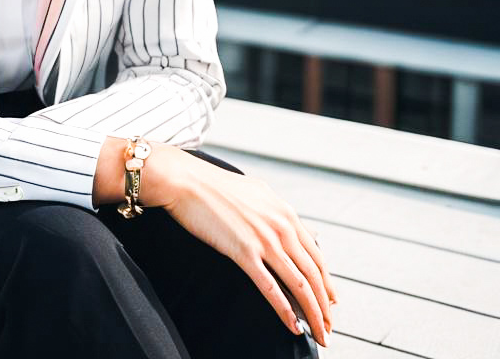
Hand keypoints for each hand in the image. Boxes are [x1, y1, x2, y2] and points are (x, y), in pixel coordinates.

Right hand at [142, 143, 337, 347]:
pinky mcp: (244, 252)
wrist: (186, 180)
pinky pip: (271, 288)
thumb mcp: (256, 192)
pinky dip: (285, 311)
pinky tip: (293, 326)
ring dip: (313, 314)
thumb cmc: (214, 185)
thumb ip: (276, 212)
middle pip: (314, 274)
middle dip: (325, 305)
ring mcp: (264, 240)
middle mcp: (281, 226)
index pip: (316, 255)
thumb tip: (291, 226)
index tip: (330, 301)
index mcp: (285, 212)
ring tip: (319, 334)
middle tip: (329, 326)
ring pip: (300, 285)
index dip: (326, 282)